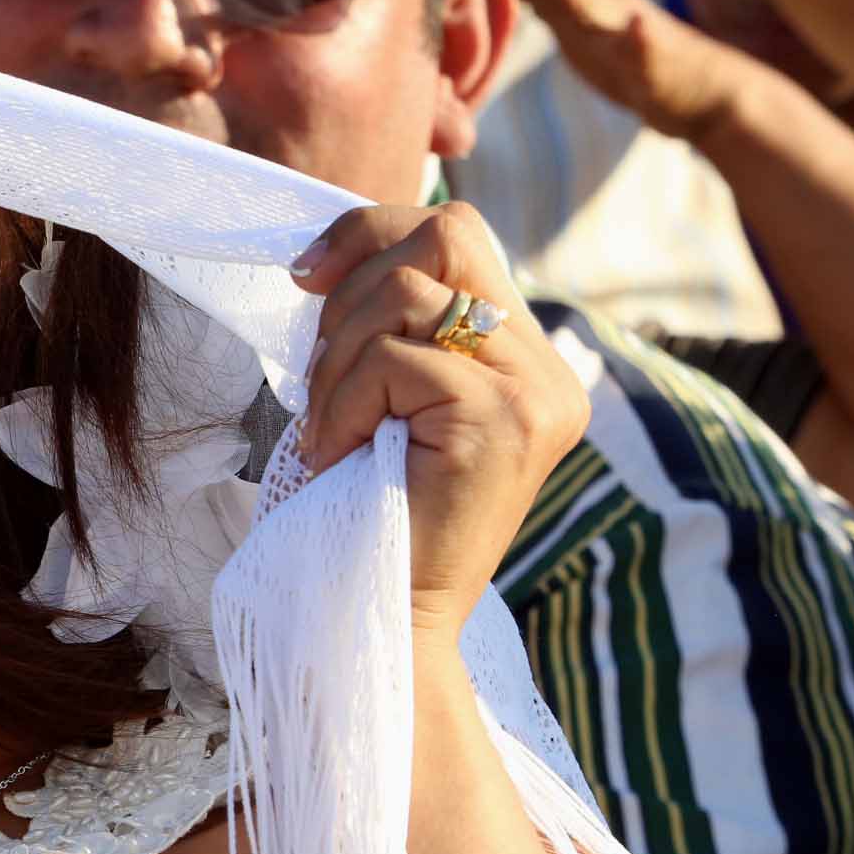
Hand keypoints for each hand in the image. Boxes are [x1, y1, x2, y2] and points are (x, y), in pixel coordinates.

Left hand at [292, 204, 587, 642]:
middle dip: (353, 282)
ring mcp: (534, 392)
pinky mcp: (501, 420)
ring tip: (328, 427)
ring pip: (408, 294)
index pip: (456, 234)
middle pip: (447, 234)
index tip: (306, 277)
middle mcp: (546, 368)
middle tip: (318, 367)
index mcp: (523, 357)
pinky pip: (394, 359)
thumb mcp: (384, 402)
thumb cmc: (367, 516)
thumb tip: (327, 259)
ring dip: (337, 358)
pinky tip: (337, 454)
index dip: (371, 232)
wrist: (386, 621)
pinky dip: (342, 401)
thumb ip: (391, 331)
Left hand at [502, 0, 748, 145]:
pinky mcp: (658, 63)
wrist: (701, 94)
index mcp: (587, 3)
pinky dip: (640, 37)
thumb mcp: (585, 29)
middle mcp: (607, 9)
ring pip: (598, 6)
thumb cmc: (635, 62)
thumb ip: (551, 2)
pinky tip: (636, 26)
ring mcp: (632, 34)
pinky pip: (649, 49)